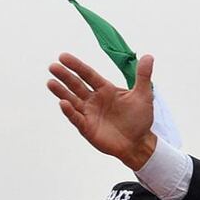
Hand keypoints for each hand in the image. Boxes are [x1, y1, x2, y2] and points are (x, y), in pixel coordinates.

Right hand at [47, 53, 157, 169]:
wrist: (139, 143)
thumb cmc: (140, 119)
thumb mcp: (144, 95)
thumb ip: (143, 76)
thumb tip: (148, 56)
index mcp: (105, 89)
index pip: (88, 74)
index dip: (76, 66)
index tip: (63, 56)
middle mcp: (94, 100)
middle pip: (76, 85)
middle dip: (65, 76)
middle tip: (52, 66)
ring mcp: (89, 114)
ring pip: (72, 100)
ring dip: (61, 92)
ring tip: (50, 82)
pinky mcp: (88, 128)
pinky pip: (76, 118)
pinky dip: (69, 111)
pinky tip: (63, 103)